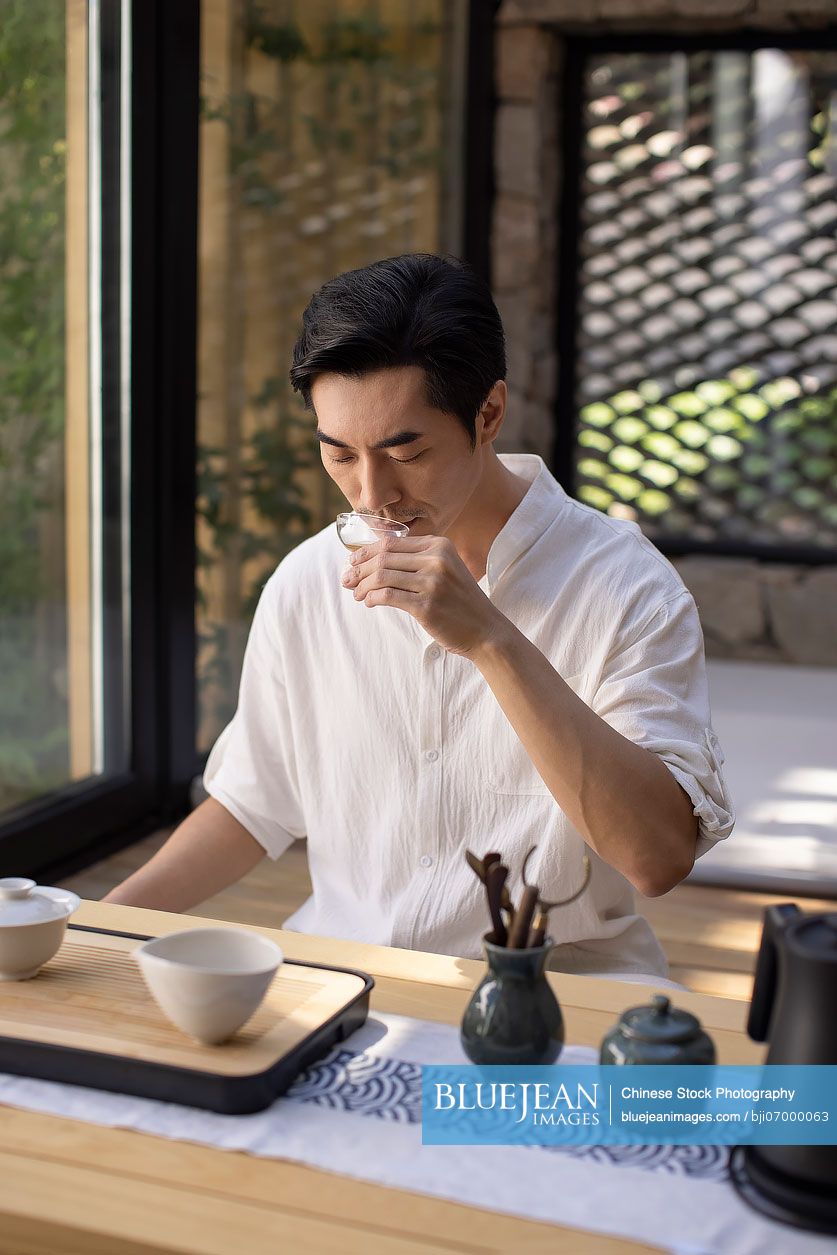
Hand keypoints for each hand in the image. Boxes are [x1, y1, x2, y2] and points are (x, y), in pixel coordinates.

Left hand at [341, 535, 503, 655]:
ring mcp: (432, 582)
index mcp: (439, 545)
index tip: (351, 562)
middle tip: (346, 580)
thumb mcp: (444, 570)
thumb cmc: (459, 601)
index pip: (390, 543)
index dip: (365, 552)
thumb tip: (370, 559)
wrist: (486, 630)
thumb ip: (416, 560)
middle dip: (358, 569)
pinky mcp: (426, 606)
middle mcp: (436, 559)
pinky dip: (372, 598)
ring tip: (357, 594)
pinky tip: (369, 602)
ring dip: (362, 586)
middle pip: (383, 558)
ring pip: (381, 576)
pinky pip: (387, 596)